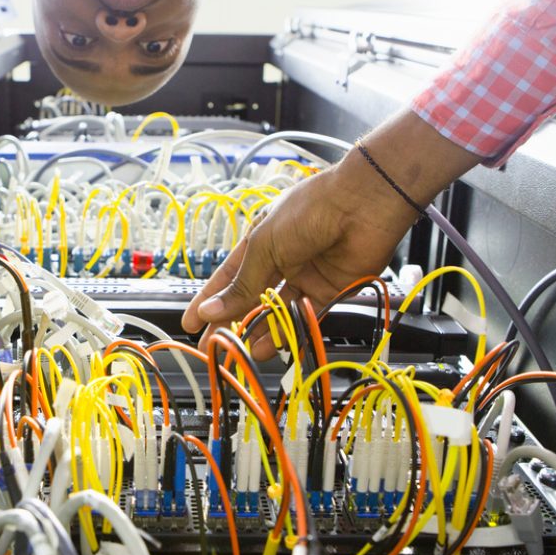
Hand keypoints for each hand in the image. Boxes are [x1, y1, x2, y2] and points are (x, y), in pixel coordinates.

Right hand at [181, 165, 413, 357]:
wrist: (363, 203)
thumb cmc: (309, 211)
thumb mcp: (264, 247)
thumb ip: (242, 285)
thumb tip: (211, 312)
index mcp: (260, 242)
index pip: (228, 277)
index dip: (209, 300)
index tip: (191, 322)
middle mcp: (281, 260)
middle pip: (250, 298)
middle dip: (230, 323)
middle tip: (212, 346)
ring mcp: (305, 276)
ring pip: (276, 312)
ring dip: (258, 332)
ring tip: (240, 351)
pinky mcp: (330, 291)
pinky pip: (305, 316)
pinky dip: (288, 331)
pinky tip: (270, 346)